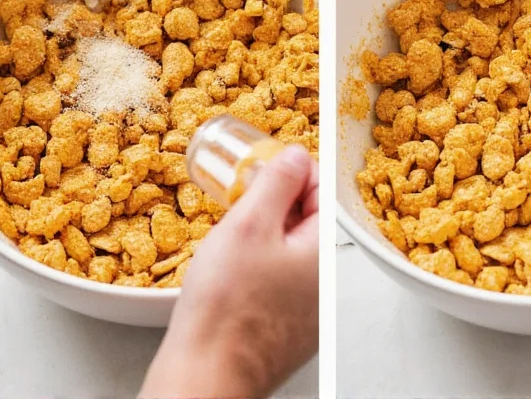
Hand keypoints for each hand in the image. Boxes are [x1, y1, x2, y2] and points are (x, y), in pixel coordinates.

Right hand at [140, 145, 318, 398]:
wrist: (206, 375)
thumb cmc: (226, 310)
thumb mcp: (249, 224)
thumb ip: (276, 181)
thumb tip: (295, 155)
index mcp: (325, 250)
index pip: (322, 187)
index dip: (291, 168)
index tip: (263, 164)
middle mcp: (324, 279)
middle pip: (308, 216)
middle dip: (274, 197)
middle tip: (239, 194)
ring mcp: (308, 304)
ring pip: (291, 244)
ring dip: (264, 228)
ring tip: (231, 230)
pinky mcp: (287, 321)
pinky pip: (280, 273)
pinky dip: (258, 258)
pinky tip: (232, 264)